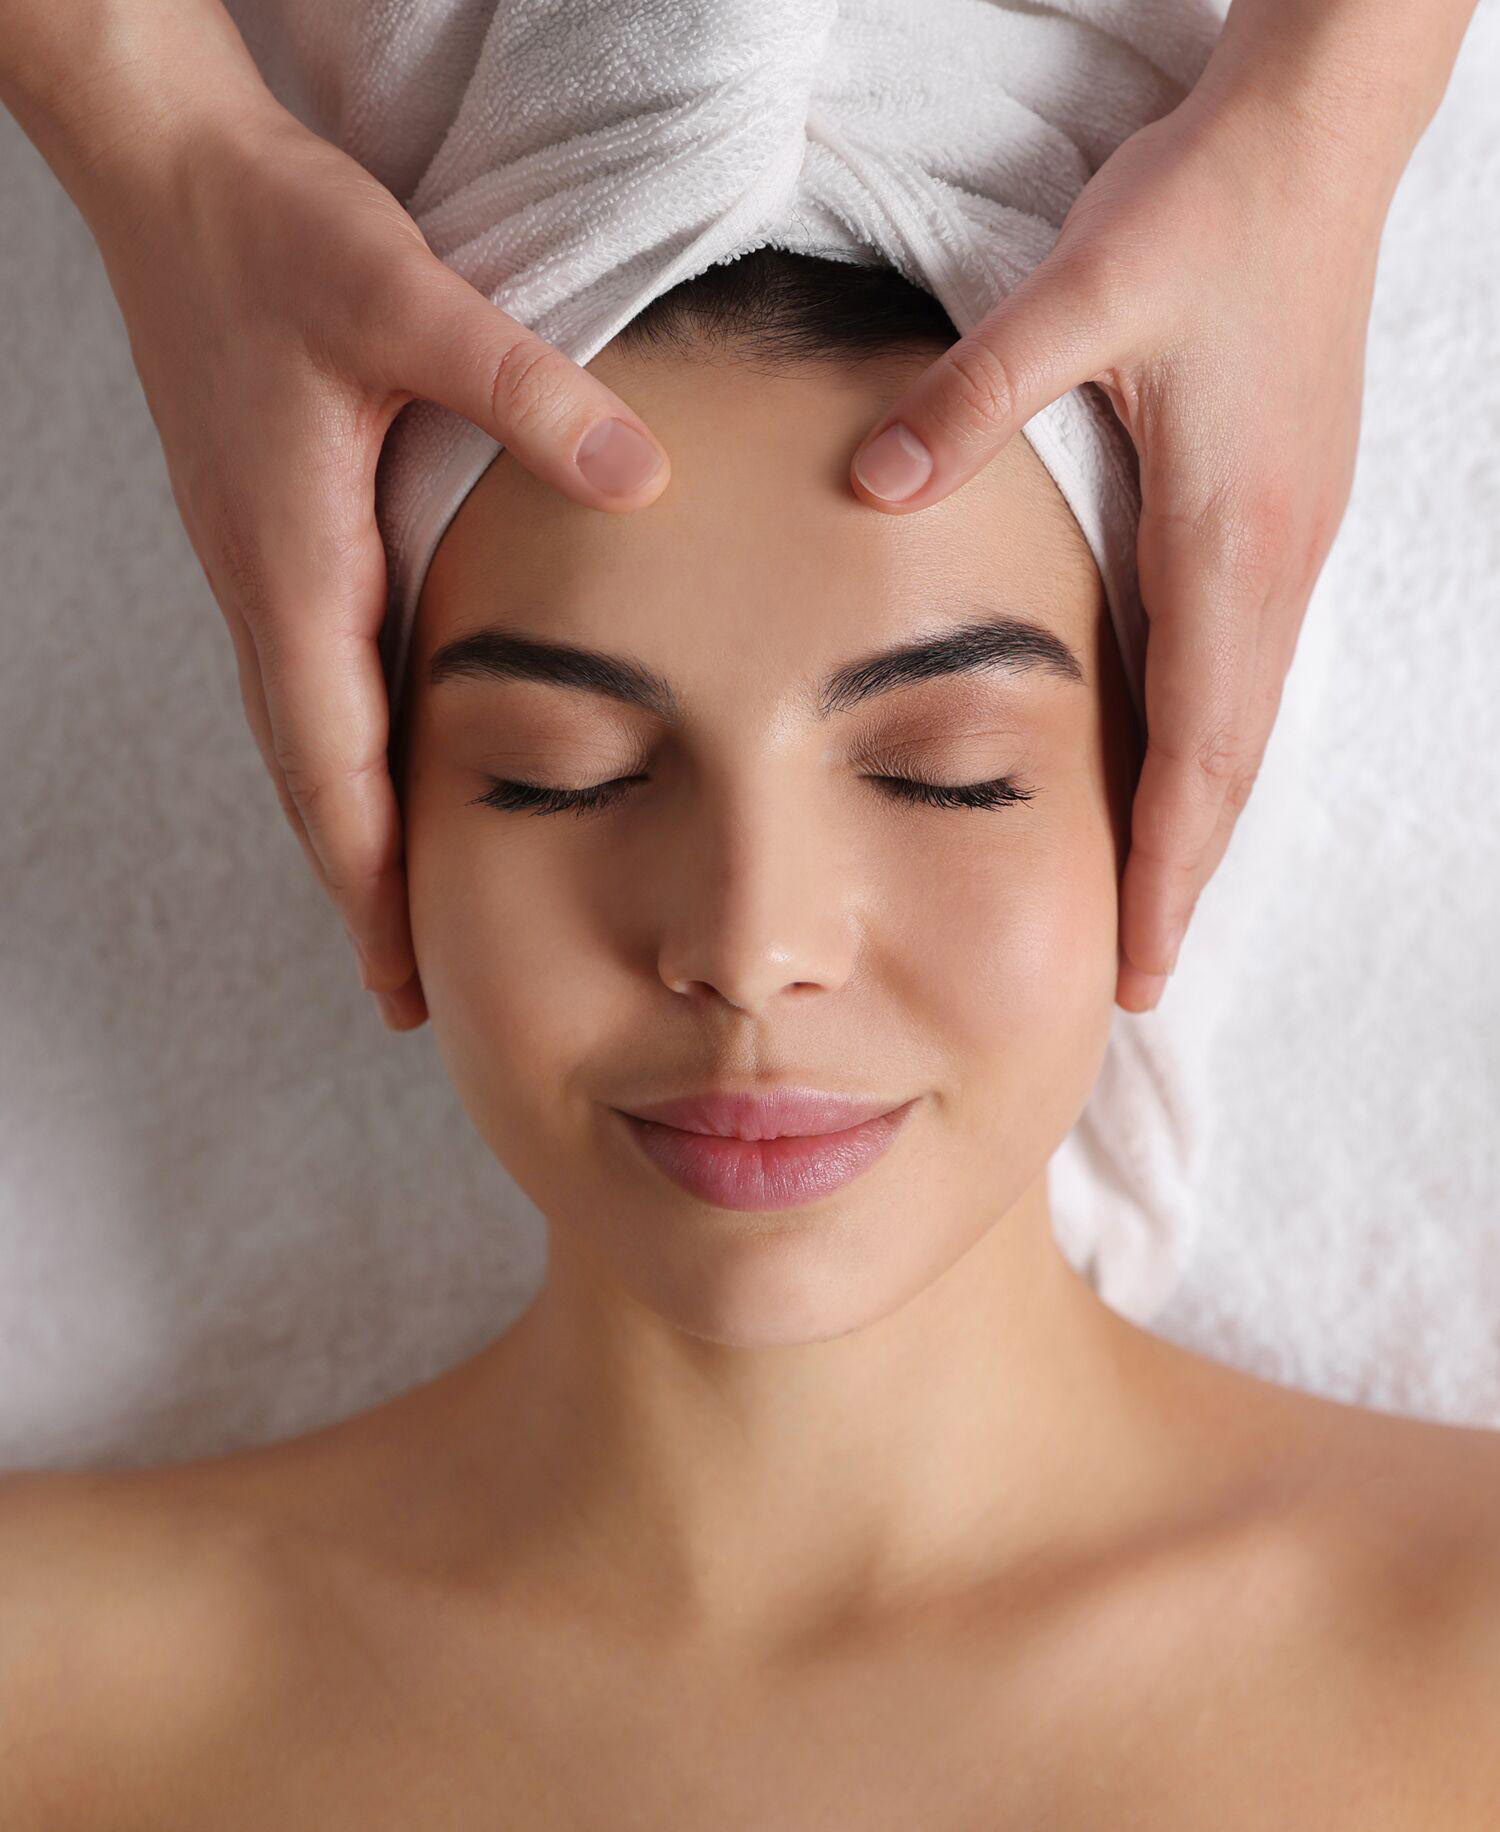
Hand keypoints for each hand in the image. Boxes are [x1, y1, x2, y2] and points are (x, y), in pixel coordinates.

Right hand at [90, 103, 670, 1029]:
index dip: (367, 880)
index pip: (329, 766)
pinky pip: (317, 679)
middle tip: (409, 993)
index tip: (401, 980)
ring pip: (311, 737)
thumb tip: (638, 476)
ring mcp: (267, 567)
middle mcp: (268, 589)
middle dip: (362, 890)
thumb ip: (524, 388)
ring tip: (408, 914)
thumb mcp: (404, 298)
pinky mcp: (279, 535)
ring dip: (356, 831)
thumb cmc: (271, 236)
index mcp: (290, 568)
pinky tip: (396, 771)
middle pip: (314, 781)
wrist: (173, 174)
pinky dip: (352, 754)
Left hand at [845, 74, 1399, 1012]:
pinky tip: (1166, 769)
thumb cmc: (1206, 214)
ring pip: (1240, 722)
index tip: (1138, 965)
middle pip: (1229, 764)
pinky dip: (1206, 745)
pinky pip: (1239, 667)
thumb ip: (972, 397)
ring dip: (1195, 821)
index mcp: (1230, 539)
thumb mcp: (1082, 293)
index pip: (1202, 749)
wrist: (1314, 139)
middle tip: (1138, 978)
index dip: (1166, 867)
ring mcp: (1283, 540)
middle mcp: (1270, 561)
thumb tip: (869, 482)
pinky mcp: (1273, 512)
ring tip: (1150, 904)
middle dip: (1182, 877)